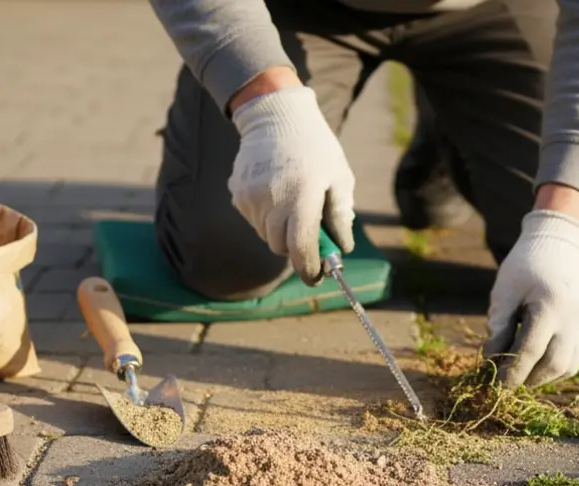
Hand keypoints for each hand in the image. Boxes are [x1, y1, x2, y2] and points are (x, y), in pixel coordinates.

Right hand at [229, 84, 355, 284]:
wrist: (276, 115)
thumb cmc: (316, 149)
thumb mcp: (339, 178)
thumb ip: (340, 216)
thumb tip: (340, 249)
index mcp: (303, 196)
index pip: (301, 247)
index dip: (309, 268)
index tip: (315, 277)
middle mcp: (273, 199)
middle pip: (280, 247)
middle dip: (295, 248)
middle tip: (309, 236)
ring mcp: (251, 197)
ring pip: (265, 234)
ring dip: (280, 230)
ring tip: (291, 202)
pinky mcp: (238, 193)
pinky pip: (253, 219)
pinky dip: (266, 216)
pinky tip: (275, 192)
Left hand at [482, 209, 578, 387]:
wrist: (560, 246)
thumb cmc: (526, 267)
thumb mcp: (504, 291)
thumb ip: (499, 325)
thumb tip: (491, 360)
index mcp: (550, 305)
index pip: (530, 351)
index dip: (512, 372)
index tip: (497, 384)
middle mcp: (574, 318)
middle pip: (553, 364)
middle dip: (528, 379)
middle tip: (509, 380)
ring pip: (568, 367)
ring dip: (544, 377)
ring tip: (524, 372)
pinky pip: (577, 359)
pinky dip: (557, 368)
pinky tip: (540, 363)